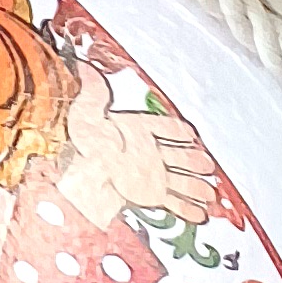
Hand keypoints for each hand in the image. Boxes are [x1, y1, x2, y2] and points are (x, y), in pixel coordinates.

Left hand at [60, 63, 217, 227]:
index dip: (177, 130)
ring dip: (196, 186)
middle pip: (178, 155)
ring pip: (179, 179)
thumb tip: (83, 67)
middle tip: (210, 167)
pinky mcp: (147, 196)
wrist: (69, 165)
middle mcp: (147, 152)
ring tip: (212, 194)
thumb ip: (91, 90)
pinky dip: (187, 209)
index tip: (191, 134)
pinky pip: (172, 202)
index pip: (162, 126)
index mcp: (135, 128)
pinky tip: (200, 215)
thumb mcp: (84, 110)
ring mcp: (149, 175)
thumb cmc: (78, 137)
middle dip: (194, 161)